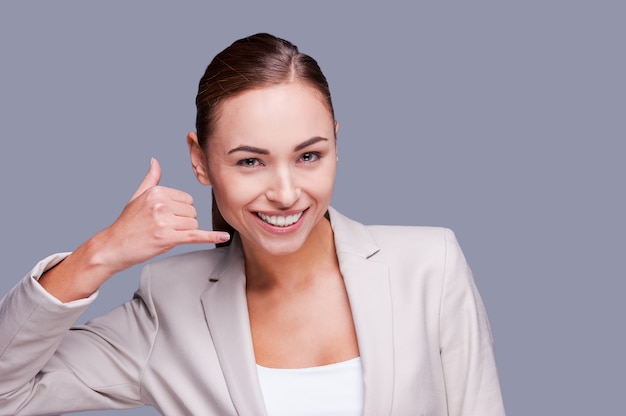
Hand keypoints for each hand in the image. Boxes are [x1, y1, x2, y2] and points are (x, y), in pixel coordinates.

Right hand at [95, 158, 229, 273]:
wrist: (113, 246)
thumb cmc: (127, 224)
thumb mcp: (137, 196)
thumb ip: (151, 179)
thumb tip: (155, 161)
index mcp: (157, 192)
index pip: (188, 199)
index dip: (180, 211)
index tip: (167, 217)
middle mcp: (161, 204)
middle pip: (192, 212)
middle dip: (183, 222)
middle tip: (164, 228)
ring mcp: (164, 221)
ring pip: (193, 224)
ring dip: (183, 233)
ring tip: (164, 235)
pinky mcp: (168, 238)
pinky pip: (195, 236)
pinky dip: (211, 237)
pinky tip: (224, 237)